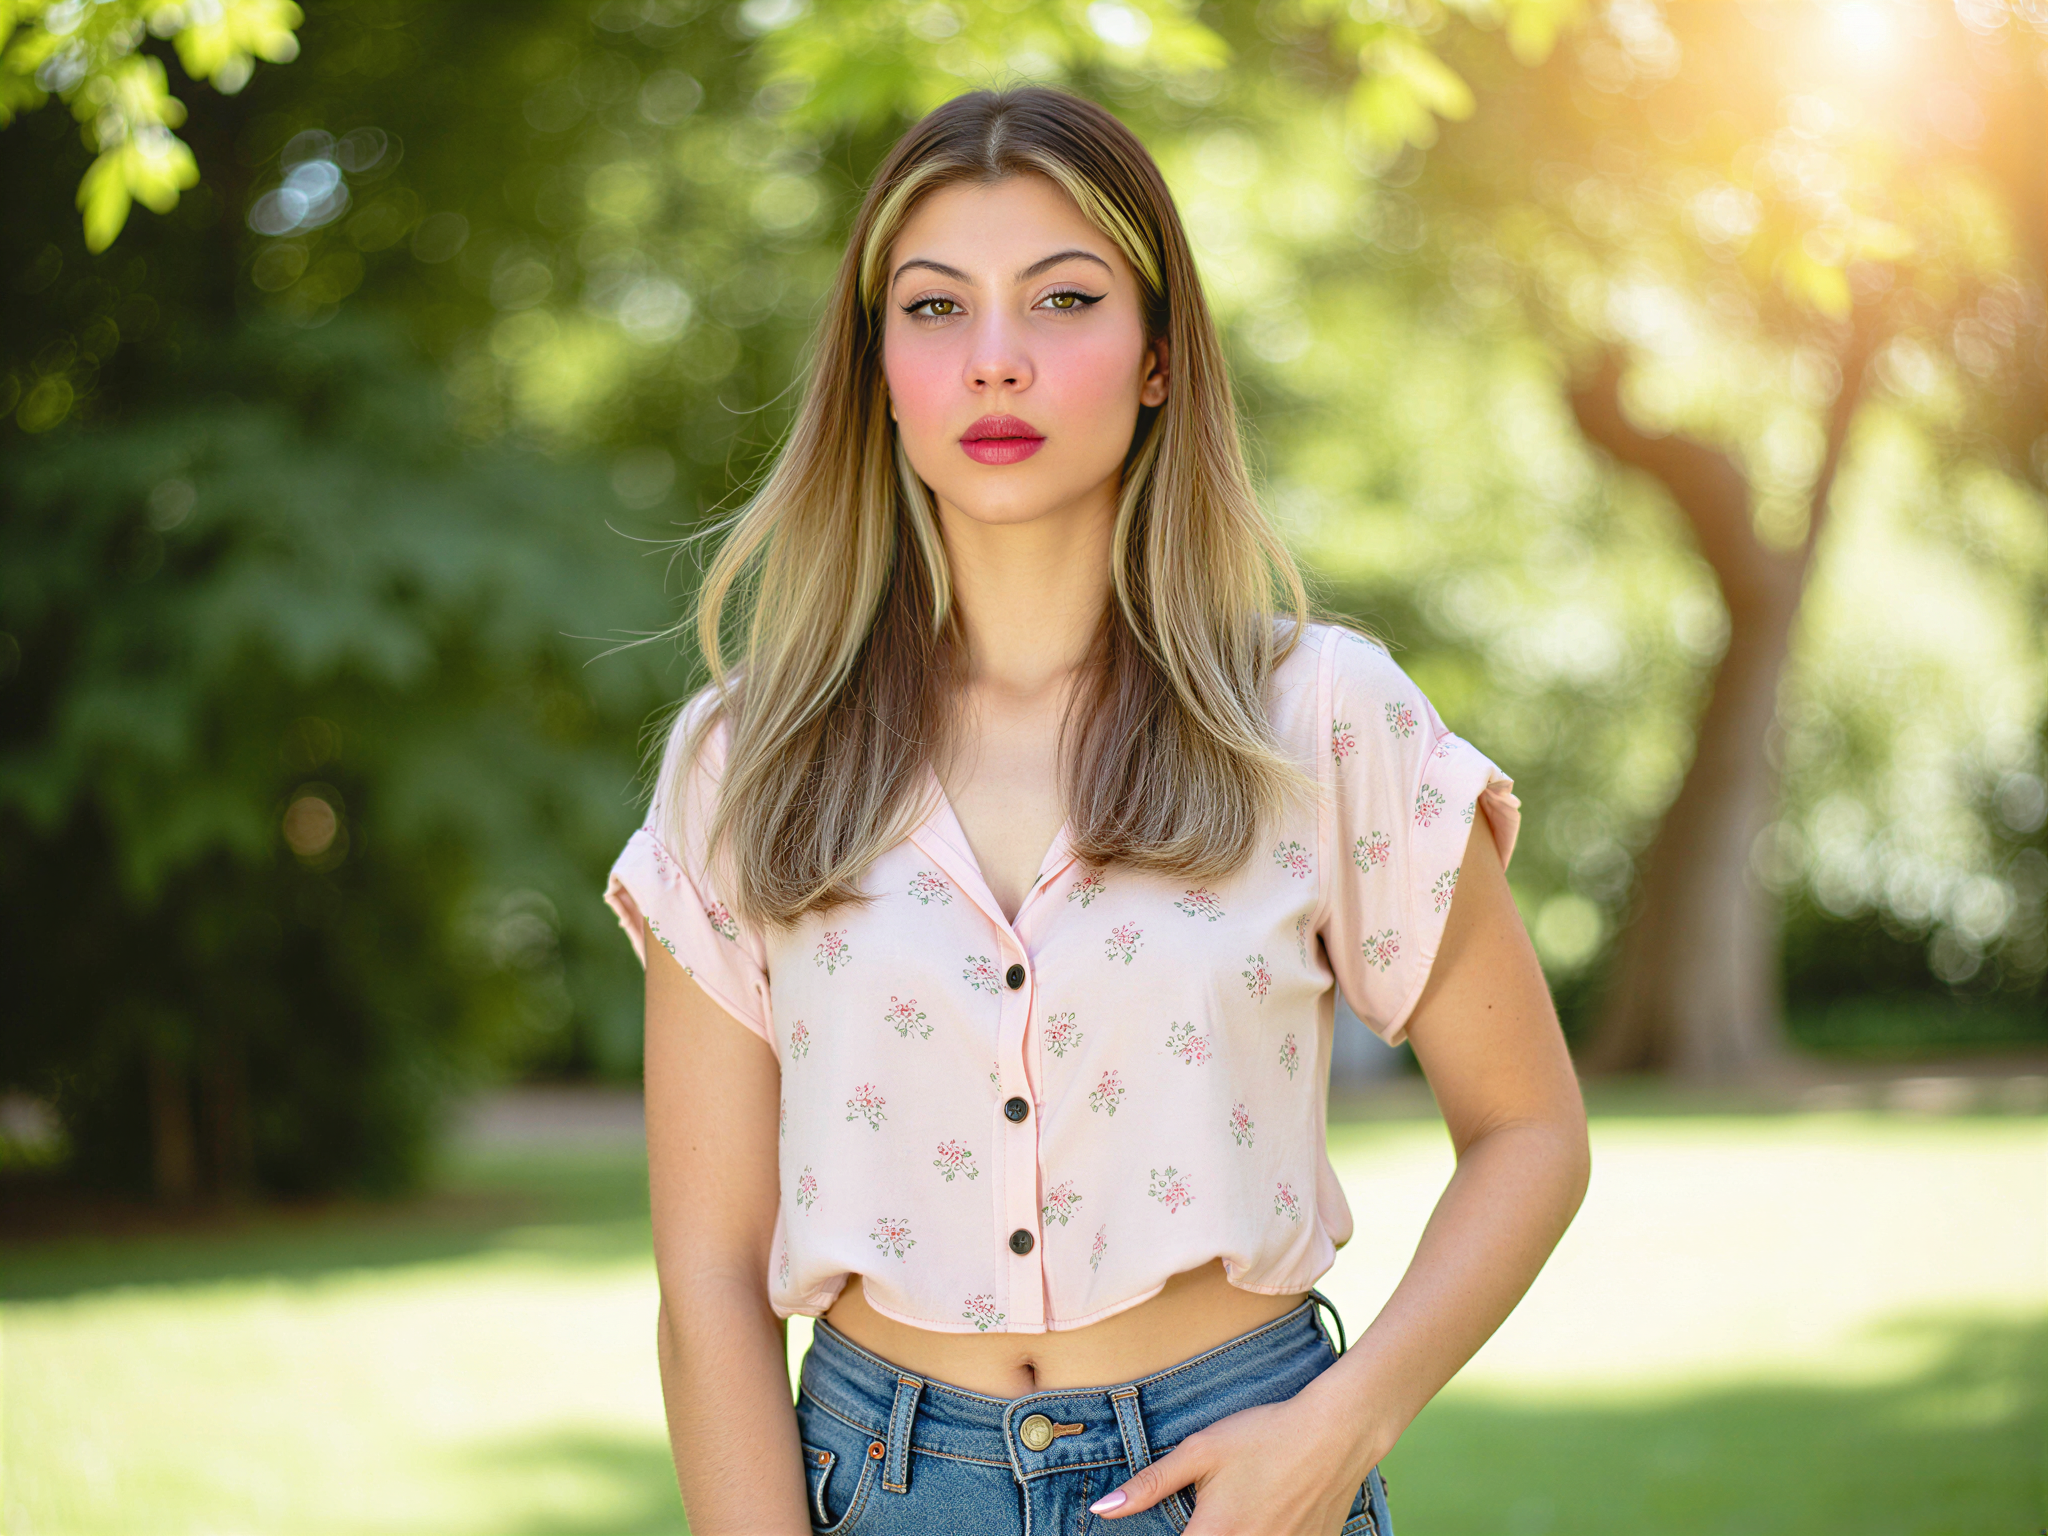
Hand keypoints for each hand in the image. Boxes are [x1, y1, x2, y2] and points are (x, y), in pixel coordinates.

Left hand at [1088, 1384, 1378, 1534]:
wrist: (1335, 1434)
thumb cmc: (1263, 1436)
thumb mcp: (1200, 1451)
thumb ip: (1150, 1485)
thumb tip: (1102, 1510)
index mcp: (1215, 1534)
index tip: (1183, 1523)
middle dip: (1204, 1532)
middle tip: (1211, 1511)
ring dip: (1233, 1532)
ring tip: (1241, 1509)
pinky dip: (1264, 1532)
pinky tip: (1266, 1513)